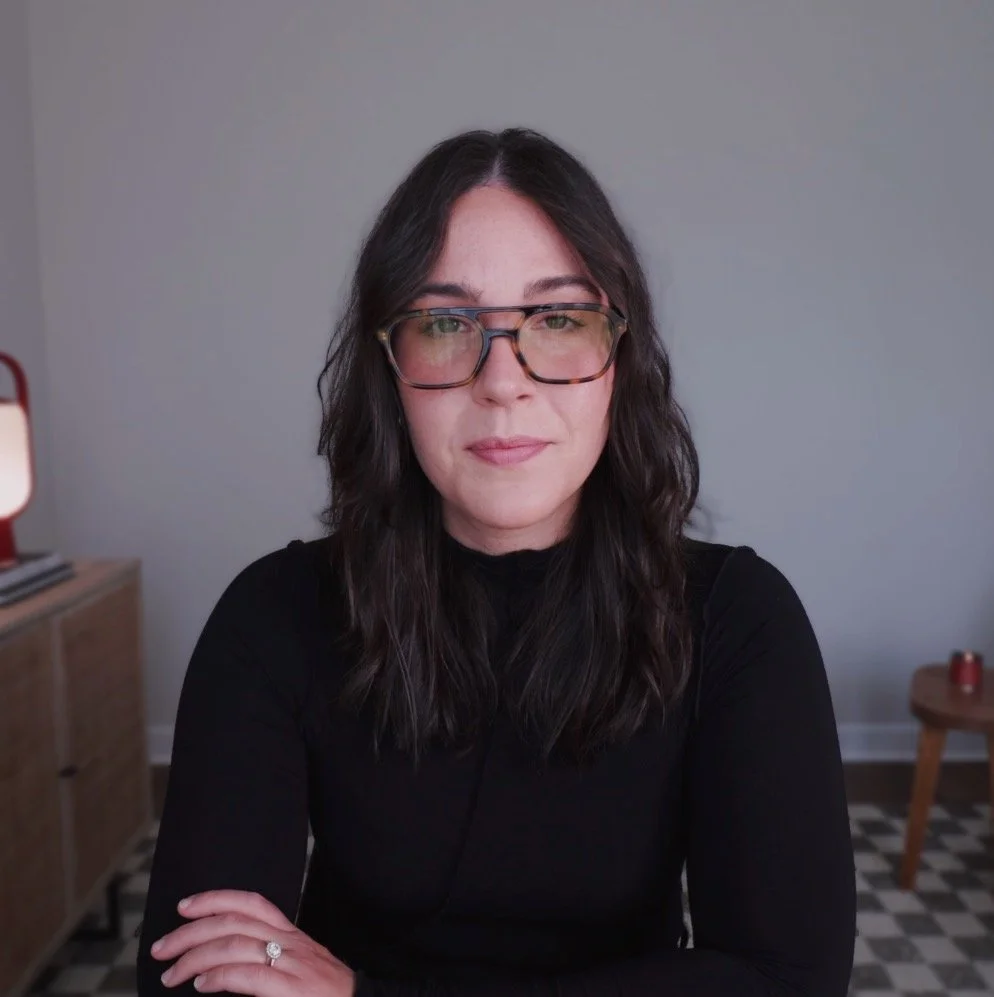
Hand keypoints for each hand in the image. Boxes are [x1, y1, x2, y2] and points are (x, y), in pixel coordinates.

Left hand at [150, 889, 354, 995]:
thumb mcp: (299, 971)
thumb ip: (269, 963)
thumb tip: (223, 968)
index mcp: (292, 936)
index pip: (252, 903)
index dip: (216, 898)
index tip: (185, 906)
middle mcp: (291, 943)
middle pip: (234, 922)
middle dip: (191, 931)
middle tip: (161, 948)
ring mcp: (292, 965)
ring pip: (236, 944)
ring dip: (195, 957)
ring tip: (172, 973)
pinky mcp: (291, 990)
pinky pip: (249, 974)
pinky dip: (219, 976)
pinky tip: (202, 983)